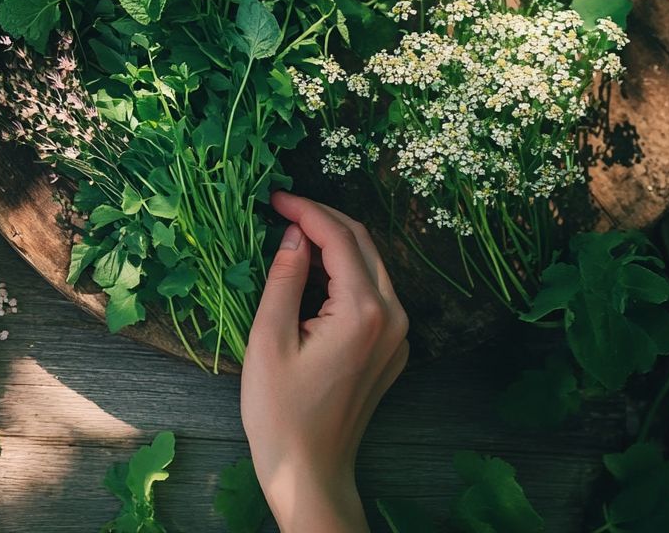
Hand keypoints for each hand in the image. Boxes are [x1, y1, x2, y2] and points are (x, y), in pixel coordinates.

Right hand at [241, 192, 408, 532]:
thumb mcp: (270, 338)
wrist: (311, 470)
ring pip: (371, 265)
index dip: (306, 210)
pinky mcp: (391, 349)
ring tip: (290, 236)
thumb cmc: (280, 411)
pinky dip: (344, 272)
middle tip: (281, 210)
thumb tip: (294, 233)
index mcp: (363, 312)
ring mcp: (398, 335)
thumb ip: (285, 278)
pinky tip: (311, 274)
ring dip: (334, 244)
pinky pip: (373, 293)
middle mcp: (392, 318)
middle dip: (322, 219)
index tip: (273, 198)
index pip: (339, 238)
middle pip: (363, 244)